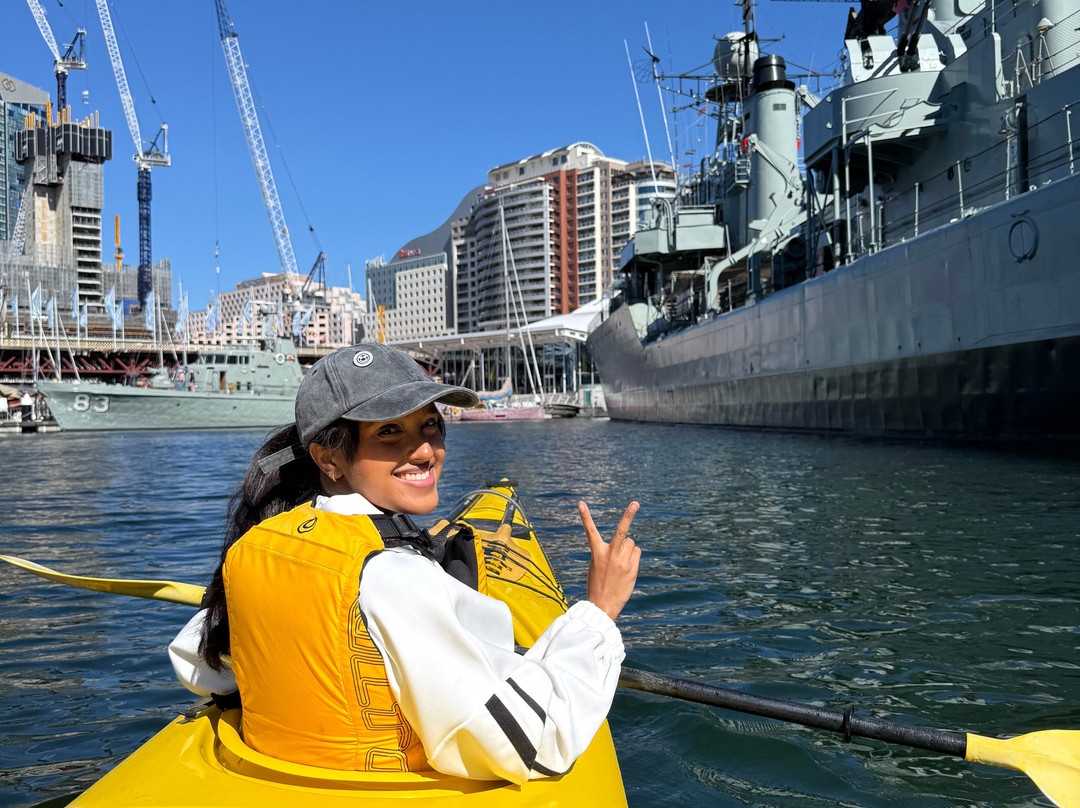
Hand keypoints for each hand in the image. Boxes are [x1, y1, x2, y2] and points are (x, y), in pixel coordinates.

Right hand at [580, 500, 640, 621]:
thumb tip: (628, 543)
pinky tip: (627, 568)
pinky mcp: (632, 568)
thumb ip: (610, 552)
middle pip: (622, 530)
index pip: (590, 531)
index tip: (581, 503)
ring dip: (629, 549)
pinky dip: (634, 556)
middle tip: (635, 503)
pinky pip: (637, 552)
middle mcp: (610, 554)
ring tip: (621, 563)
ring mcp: (623, 560)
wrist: (603, 605)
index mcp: (597, 552)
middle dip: (628, 515)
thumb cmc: (598, 585)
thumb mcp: (598, 566)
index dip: (585, 516)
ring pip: (632, 543)